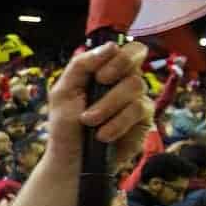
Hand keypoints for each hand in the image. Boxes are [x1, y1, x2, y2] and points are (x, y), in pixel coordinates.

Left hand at [47, 42, 150, 168]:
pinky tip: (102, 135)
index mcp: (106, 71)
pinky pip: (139, 110)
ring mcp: (136, 99)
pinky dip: (117, 122)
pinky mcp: (143, 120)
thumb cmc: (65, 126)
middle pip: (137, 56)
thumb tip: (111, 46)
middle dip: (118, 66)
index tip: (98, 74)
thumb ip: (81, 65)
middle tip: (101, 81)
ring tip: (89, 121)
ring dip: (108, 103)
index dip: (117, 54)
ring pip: (135, 85)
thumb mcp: (63, 92)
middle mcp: (124, 81)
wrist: (70, 159)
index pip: (126, 48)